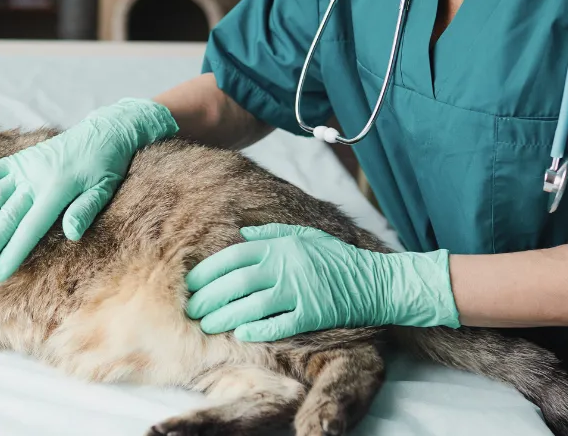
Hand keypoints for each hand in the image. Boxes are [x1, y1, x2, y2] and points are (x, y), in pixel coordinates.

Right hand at [0, 98, 177, 280]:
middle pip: (7, 216)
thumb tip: (71, 234)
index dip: (13, 252)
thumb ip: (86, 210)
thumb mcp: (105, 189)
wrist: (107, 131)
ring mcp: (26, 167)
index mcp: (57, 190)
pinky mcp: (22, 157)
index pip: (30, 229)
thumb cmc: (109, 166)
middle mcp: (36, 179)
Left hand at [185, 224, 459, 341]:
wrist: (376, 281)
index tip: (191, 283)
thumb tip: (240, 233)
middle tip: (192, 309)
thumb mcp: (305, 236)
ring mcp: (301, 290)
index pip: (234, 256)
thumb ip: (271, 235)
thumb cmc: (336, 259)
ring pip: (253, 305)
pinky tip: (241, 334)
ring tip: (208, 324)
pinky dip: (258, 329)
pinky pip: (280, 324)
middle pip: (237, 282)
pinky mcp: (314, 313)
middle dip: (209, 296)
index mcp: (282, 246)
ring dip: (226, 316)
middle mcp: (288, 266)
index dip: (209, 270)